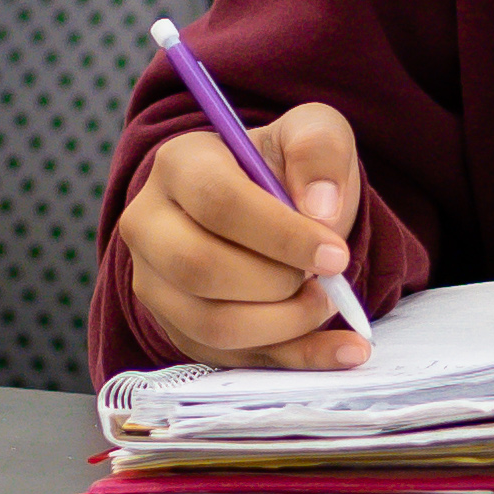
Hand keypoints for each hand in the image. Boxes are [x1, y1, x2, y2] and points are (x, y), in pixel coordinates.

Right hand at [115, 105, 369, 369]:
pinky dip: (295, 359)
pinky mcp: (178, 328)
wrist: (272, 209)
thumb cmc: (286, 170)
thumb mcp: (312, 134)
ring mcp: (156, 283)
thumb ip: (319, 151)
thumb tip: (320, 209)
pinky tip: (343, 349)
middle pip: (200, 269)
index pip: (217, 203)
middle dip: (278, 284)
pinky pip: (230, 360)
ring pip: (210, 324)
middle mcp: (150, 224)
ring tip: (327, 303)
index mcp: (179, 164)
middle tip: (328, 279)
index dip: (280, 234)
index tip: (335, 254)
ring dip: (284, 324)